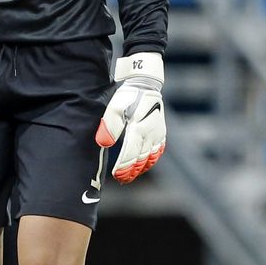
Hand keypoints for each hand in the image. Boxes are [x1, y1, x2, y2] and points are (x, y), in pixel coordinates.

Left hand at [96, 52, 165, 183]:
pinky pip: (157, 150)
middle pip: (141, 158)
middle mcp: (151, 133)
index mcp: (138, 127)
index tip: (116, 176)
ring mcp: (158, 133)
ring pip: (150, 156)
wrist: (145, 84)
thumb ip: (109, 126)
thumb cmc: (127, 96)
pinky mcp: (161, 132)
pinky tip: (143, 166)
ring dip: (140, 168)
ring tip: (130, 176)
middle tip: (122, 180)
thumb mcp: (114, 107)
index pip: (130, 153)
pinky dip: (150, 160)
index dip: (124, 167)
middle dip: (131, 171)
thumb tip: (104, 143)